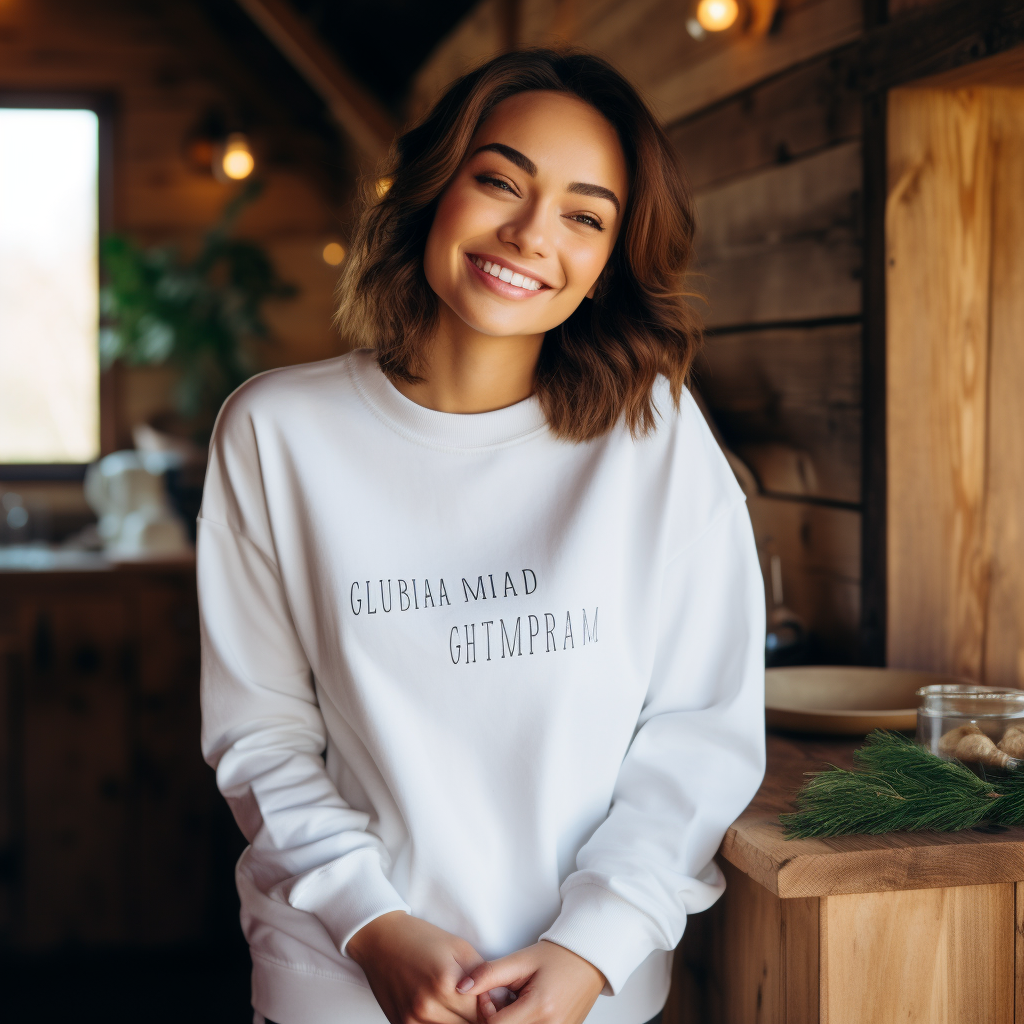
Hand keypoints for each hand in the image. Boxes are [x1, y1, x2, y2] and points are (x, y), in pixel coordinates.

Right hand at [348, 911, 484, 1023]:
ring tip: (457, 1006)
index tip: (488, 1002)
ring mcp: (413, 1019)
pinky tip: (442, 1012)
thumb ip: (482, 975)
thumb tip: (501, 1000)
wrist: (381, 939)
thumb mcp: (459, 948)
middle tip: (472, 1004)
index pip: (482, 1013)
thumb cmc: (423, 939)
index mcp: (447, 982)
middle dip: (474, 1017)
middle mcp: (429, 1005)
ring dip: (458, 1022)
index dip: (489, 1009)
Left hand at [455, 940, 606, 1023]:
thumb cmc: (556, 957)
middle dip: (495, 1020)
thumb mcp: (521, 960)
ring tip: (513, 1006)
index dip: (485, 1011)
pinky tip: (523, 1012)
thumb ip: (489, 974)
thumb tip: (460, 988)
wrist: (588, 960)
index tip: (488, 994)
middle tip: (500, 1000)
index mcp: (541, 1008)